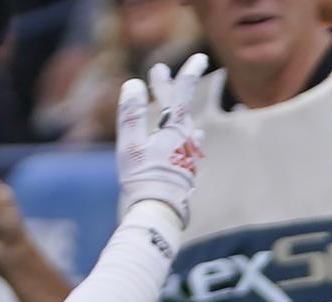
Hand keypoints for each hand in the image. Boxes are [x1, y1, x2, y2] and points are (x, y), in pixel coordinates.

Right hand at [114, 54, 205, 225]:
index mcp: (174, 130)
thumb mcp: (130, 144)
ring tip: (168, 98)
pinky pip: (189, 141)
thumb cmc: (143, 179)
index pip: (183, 94)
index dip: (189, 73)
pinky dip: (185, 130)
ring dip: (175, 109)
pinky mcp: (188, 168)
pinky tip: (194, 133)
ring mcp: (189, 155)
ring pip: (184, 124)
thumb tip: (132, 84)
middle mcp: (186, 140)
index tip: (201, 57)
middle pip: (179, 107)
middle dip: (169, 88)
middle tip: (159, 72)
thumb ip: (131, 113)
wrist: (160, 213)